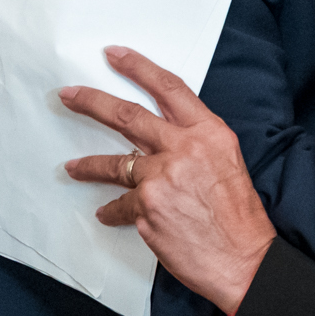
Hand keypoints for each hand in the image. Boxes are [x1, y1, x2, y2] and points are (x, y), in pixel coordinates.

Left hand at [60, 47, 276, 314]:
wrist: (245, 260)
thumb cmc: (240, 219)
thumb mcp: (227, 164)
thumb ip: (195, 146)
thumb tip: (164, 141)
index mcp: (209, 133)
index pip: (169, 89)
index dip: (138, 67)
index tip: (114, 55)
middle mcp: (184, 148)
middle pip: (128, 116)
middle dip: (92, 102)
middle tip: (69, 95)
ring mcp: (162, 177)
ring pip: (115, 163)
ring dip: (88, 164)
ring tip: (72, 167)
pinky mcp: (147, 208)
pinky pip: (120, 205)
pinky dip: (112, 211)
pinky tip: (107, 214)